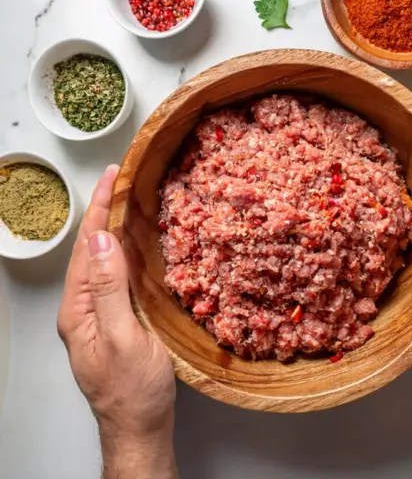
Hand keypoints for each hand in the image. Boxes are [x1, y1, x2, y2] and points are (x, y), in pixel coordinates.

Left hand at [58, 166, 176, 477]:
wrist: (139, 427)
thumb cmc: (134, 390)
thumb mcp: (124, 338)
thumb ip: (110, 288)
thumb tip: (101, 240)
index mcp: (79, 309)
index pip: (87, 247)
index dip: (101, 208)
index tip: (113, 177)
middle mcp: (83, 308)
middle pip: (89, 249)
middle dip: (103, 210)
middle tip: (120, 180)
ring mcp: (97, 314)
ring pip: (101, 260)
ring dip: (111, 227)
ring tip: (125, 200)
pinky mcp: (113, 319)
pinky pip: (114, 274)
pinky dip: (123, 249)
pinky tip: (134, 243)